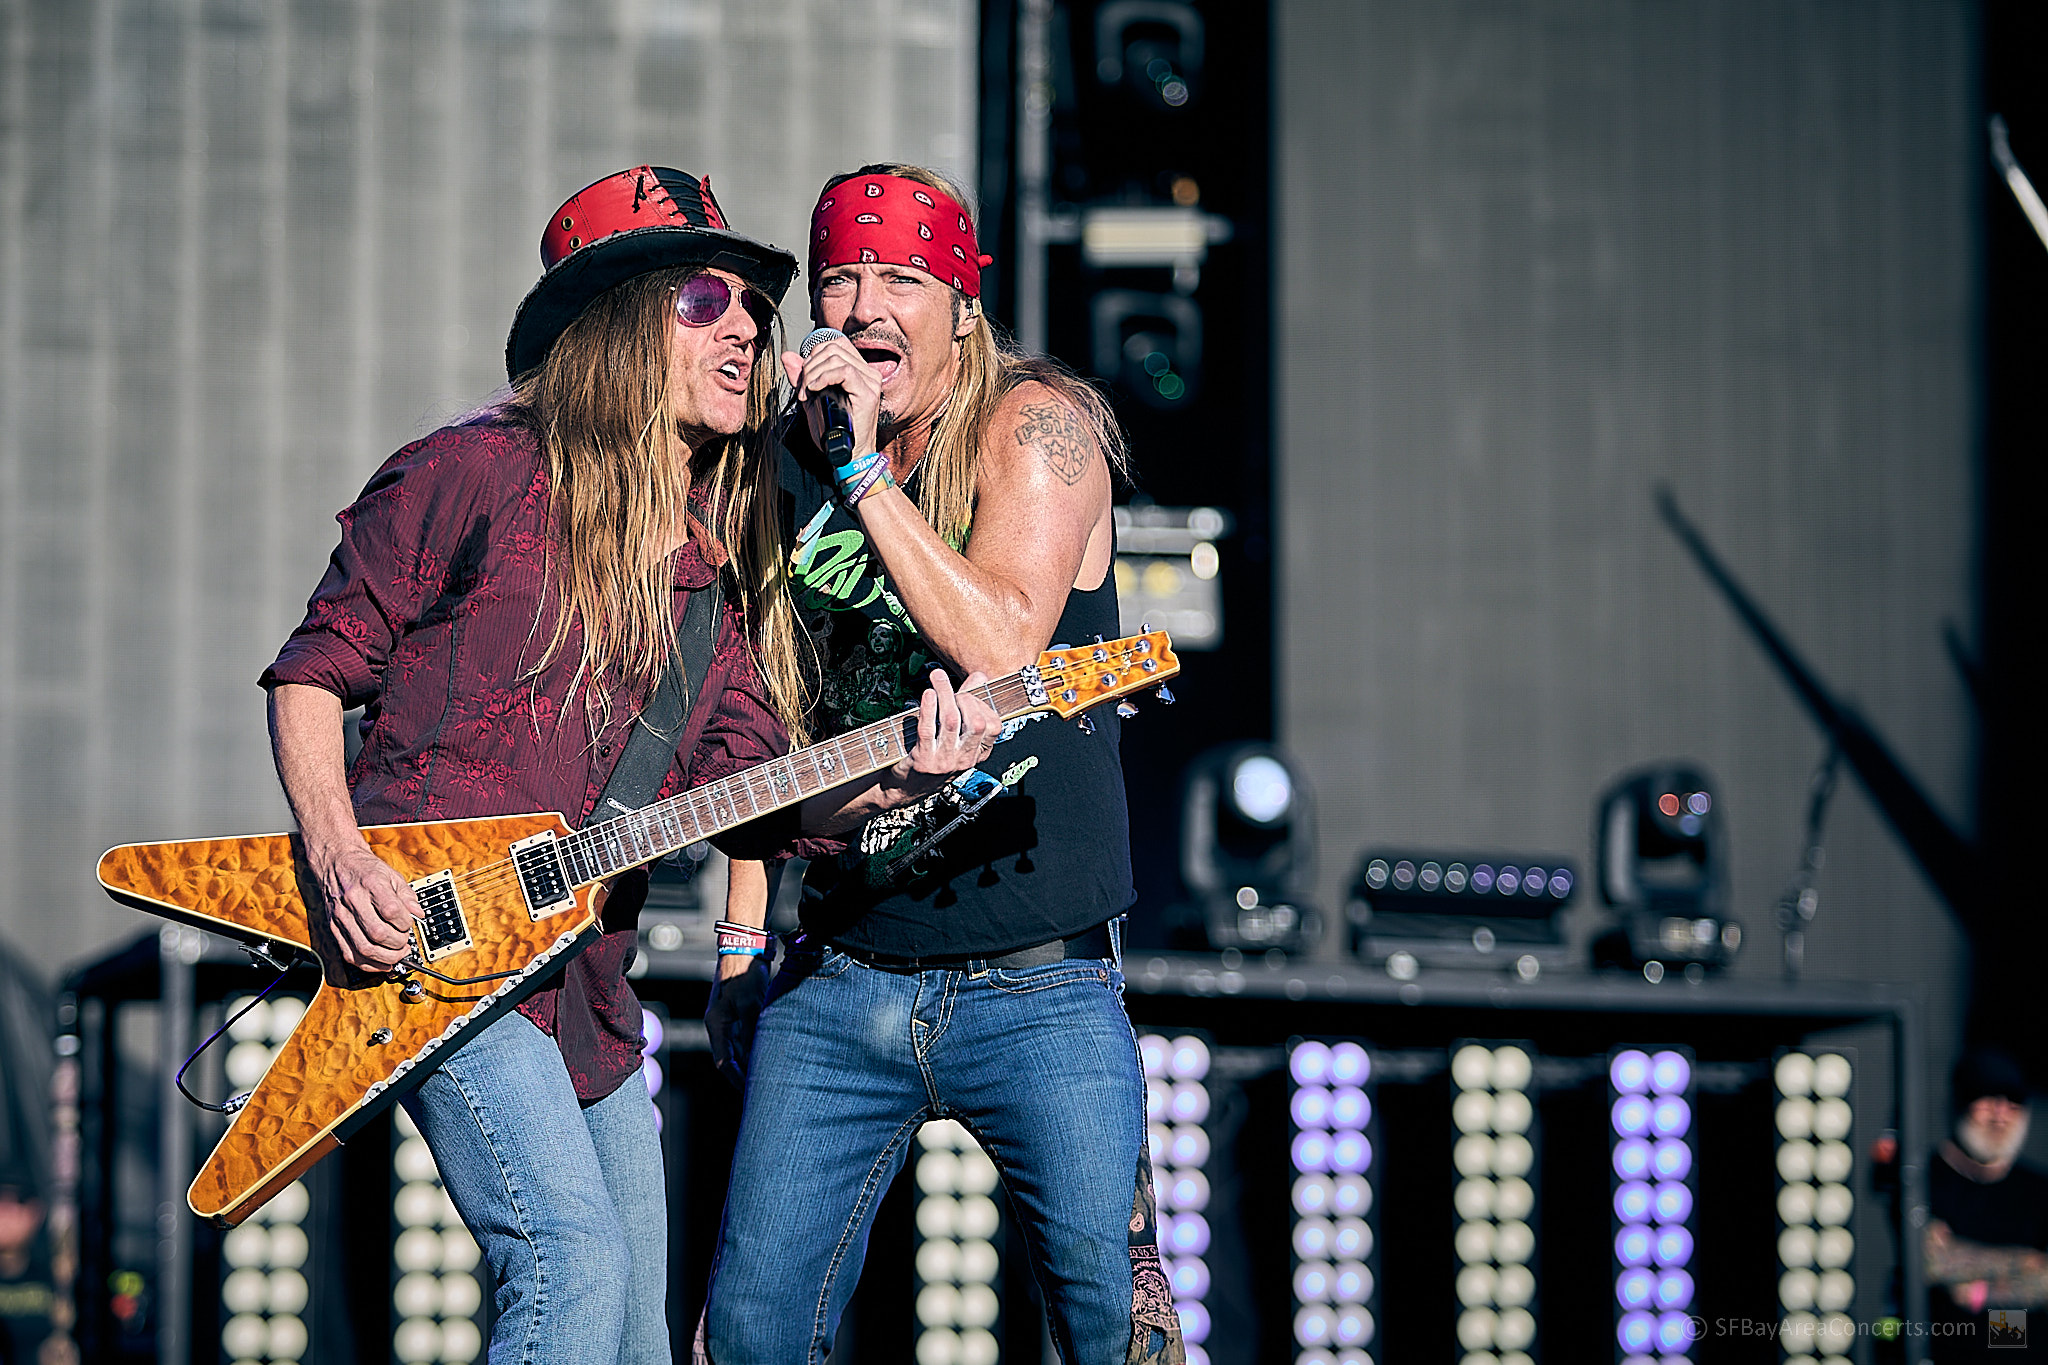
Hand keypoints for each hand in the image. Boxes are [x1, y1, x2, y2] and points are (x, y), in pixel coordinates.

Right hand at [304, 833, 420, 977]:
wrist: (336, 862)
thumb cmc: (365, 869)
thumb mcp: (392, 875)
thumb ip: (407, 896)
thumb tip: (419, 915)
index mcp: (371, 884)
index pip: (391, 911)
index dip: (405, 923)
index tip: (409, 924)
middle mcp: (353, 901)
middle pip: (377, 933)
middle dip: (398, 944)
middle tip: (406, 942)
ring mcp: (341, 916)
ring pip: (363, 948)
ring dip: (385, 958)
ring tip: (398, 954)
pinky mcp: (334, 928)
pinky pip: (349, 954)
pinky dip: (368, 964)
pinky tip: (381, 962)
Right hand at [706, 955, 769, 1089]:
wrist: (745, 948)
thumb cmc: (744, 973)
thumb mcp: (750, 1004)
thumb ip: (752, 1032)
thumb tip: (755, 1057)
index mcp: (716, 1025)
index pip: (723, 1062)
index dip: (735, 1079)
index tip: (748, 1092)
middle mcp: (720, 1024)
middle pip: (729, 1057)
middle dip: (743, 1074)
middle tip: (759, 1089)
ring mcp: (729, 1018)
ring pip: (737, 1048)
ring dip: (749, 1061)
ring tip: (765, 1076)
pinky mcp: (739, 1011)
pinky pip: (744, 1036)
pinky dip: (754, 1047)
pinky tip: (767, 1054)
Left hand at [781, 338, 883, 457]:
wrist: (845, 455)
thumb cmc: (833, 432)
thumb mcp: (812, 399)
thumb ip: (801, 377)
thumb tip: (788, 356)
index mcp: (858, 371)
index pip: (835, 344)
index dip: (814, 354)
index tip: (804, 377)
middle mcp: (867, 373)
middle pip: (832, 348)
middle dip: (809, 366)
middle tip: (803, 389)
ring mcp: (869, 382)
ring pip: (835, 357)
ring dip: (813, 374)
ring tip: (808, 394)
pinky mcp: (868, 393)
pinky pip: (844, 371)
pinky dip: (823, 378)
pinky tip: (815, 390)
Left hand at [887, 669, 1003, 794]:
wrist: (905, 788)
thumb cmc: (932, 757)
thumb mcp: (955, 737)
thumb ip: (967, 706)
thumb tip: (980, 677)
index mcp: (976, 754)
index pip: (994, 727)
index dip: (984, 705)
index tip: (969, 693)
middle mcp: (964, 759)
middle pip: (975, 722)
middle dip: (965, 698)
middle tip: (951, 687)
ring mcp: (944, 761)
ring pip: (951, 721)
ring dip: (944, 693)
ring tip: (937, 677)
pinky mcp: (923, 760)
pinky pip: (928, 730)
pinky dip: (928, 708)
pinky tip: (927, 694)